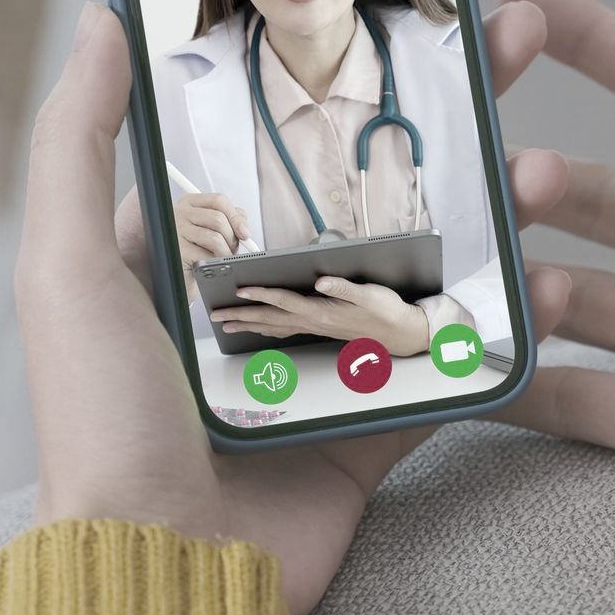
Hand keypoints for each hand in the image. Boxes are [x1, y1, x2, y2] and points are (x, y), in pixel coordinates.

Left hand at [18, 0, 572, 614]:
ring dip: (495, 210)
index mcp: (202, 252)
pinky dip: (504, 328)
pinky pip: (454, 363)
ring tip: (542, 167)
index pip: (286, 138)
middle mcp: (273, 295)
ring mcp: (335, 357)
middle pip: (379, 186)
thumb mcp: (69, 271)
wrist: (166, 568)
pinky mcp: (381, 417)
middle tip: (513, 48)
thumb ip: (80, 146)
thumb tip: (104, 20)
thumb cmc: (105, 425)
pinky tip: (549, 278)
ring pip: (432, 265)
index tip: (413, 14)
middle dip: (453, 117)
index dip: (352, 74)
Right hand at [174, 191, 251, 267]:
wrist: (178, 269)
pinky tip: (211, 264)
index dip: (236, 217)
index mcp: (190, 203)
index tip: (245, 233)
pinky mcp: (177, 250)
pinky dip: (215, 262)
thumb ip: (229, 219)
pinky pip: (206, 255)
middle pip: (218, 219)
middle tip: (233, 249)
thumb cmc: (197, 247)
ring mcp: (176, 231)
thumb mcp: (212, 227)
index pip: (218, 200)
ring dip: (226, 252)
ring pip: (215, 238)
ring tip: (223, 257)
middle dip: (232, 238)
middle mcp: (180, 213)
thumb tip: (244, 228)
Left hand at [211, 278, 430, 356]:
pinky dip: (267, 329)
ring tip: (227, 324)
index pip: (285, 301)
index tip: (240, 290)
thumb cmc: (385, 311)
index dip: (262, 295)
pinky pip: (285, 330)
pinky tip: (259, 329)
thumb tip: (321, 281)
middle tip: (216, 316)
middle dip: (241, 316)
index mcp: (323, 311)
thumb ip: (344, 287)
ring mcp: (315, 327)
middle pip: (270, 318)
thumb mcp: (369, 293)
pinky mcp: (319, 327)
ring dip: (248, 325)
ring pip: (273, 326)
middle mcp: (314, 321)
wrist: (398, 332)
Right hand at [490, 0, 614, 614]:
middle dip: (534, 175)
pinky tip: (460, 362)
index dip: (586, 45)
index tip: (508, 5)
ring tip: (490, 268)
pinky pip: (570, 398)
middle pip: (592, 196)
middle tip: (499, 177)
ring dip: (518, 271)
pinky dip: (513, 382)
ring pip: (568, 290)